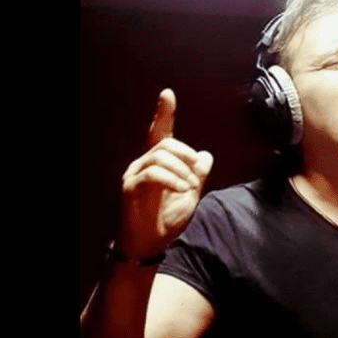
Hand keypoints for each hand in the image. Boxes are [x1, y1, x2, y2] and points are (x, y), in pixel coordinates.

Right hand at [117, 89, 213, 261]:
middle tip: (196, 173)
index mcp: (157, 163)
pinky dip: (172, 180)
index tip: (167, 94)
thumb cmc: (167, 219)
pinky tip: (183, 190)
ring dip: (182, 170)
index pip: (159, 132)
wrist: (151, 244)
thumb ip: (197, 174)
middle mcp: (142, 164)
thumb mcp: (190, 194)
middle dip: (186, 154)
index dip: (163, 113)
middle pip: (165, 143)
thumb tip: (206, 155)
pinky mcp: (130, 188)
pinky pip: (153, 174)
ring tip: (190, 187)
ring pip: (160, 156)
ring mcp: (134, 175)